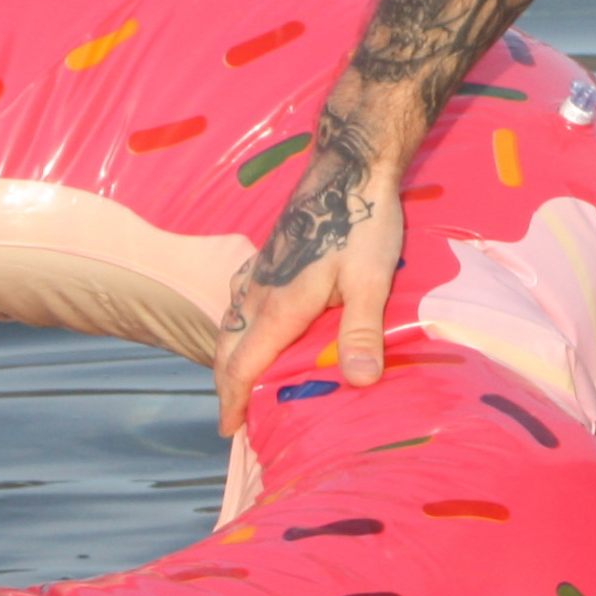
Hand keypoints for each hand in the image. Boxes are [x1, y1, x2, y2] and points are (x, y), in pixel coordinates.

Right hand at [213, 125, 405, 432]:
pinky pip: (239, 296)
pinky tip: (249, 319)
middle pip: (227, 347)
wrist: (350, 166)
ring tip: (239, 378)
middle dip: (226, 384)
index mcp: (279, 306)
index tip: (229, 430)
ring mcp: (261, 269)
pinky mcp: (269, 253)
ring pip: (230, 321)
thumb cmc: (361, 223)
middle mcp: (259, 291)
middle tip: (231, 415)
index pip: (242, 365)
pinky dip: (235, 321)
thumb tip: (360, 382)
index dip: (233, 401)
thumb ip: (361, 331)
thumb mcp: (370, 280)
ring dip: (228, 353)